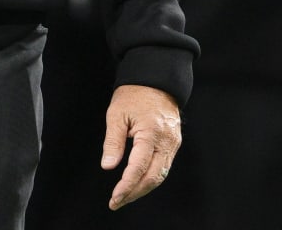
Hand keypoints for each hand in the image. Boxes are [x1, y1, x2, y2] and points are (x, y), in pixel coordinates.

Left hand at [100, 84, 181, 210]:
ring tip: (125, 196)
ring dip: (143, 189)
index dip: (126, 186)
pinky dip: (151, 178)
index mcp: (151, 133)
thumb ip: (113, 142)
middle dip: (135, 193)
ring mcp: (173, 143)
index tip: (114, 198)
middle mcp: (166, 141)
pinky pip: (164, 167)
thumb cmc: (134, 94)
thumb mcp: (116, 114)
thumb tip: (108, 166)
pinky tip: (138, 183)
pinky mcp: (173, 143)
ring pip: (160, 175)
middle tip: (117, 202)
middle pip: (153, 177)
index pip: (139, 168)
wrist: (156, 79)